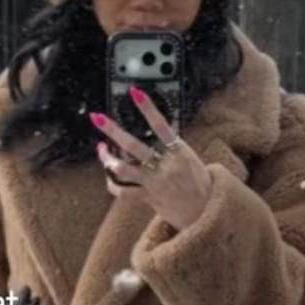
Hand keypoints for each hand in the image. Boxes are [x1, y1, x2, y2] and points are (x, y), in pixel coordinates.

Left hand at [90, 89, 212, 231]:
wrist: (206, 211)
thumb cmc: (198, 182)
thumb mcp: (190, 157)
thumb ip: (171, 146)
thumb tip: (156, 129)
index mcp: (179, 151)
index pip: (161, 125)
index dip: (148, 108)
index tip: (134, 93)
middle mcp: (165, 166)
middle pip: (134, 146)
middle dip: (113, 131)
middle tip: (98, 118)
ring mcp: (155, 182)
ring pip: (123, 170)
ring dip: (108, 159)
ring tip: (101, 149)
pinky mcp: (149, 198)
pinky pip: (124, 192)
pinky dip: (113, 183)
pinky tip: (108, 175)